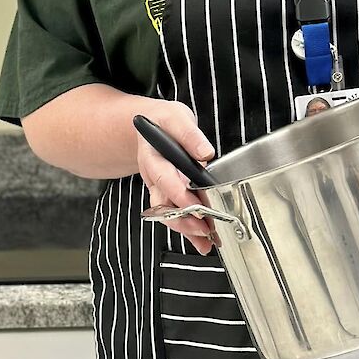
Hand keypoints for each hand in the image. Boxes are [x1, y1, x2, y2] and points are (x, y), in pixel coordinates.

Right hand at [135, 100, 216, 254]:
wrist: (151, 125)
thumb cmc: (163, 121)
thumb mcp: (176, 117)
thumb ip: (189, 134)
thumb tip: (205, 152)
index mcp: (153, 157)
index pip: (164, 178)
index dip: (178, 194)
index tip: (195, 205)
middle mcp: (153, 177)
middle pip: (164, 204)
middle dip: (184, 220)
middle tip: (205, 229)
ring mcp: (160, 188)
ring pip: (169, 214)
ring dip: (187, 229)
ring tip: (206, 241)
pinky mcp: (169, 194)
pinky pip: (176, 214)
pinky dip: (189, 229)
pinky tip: (202, 240)